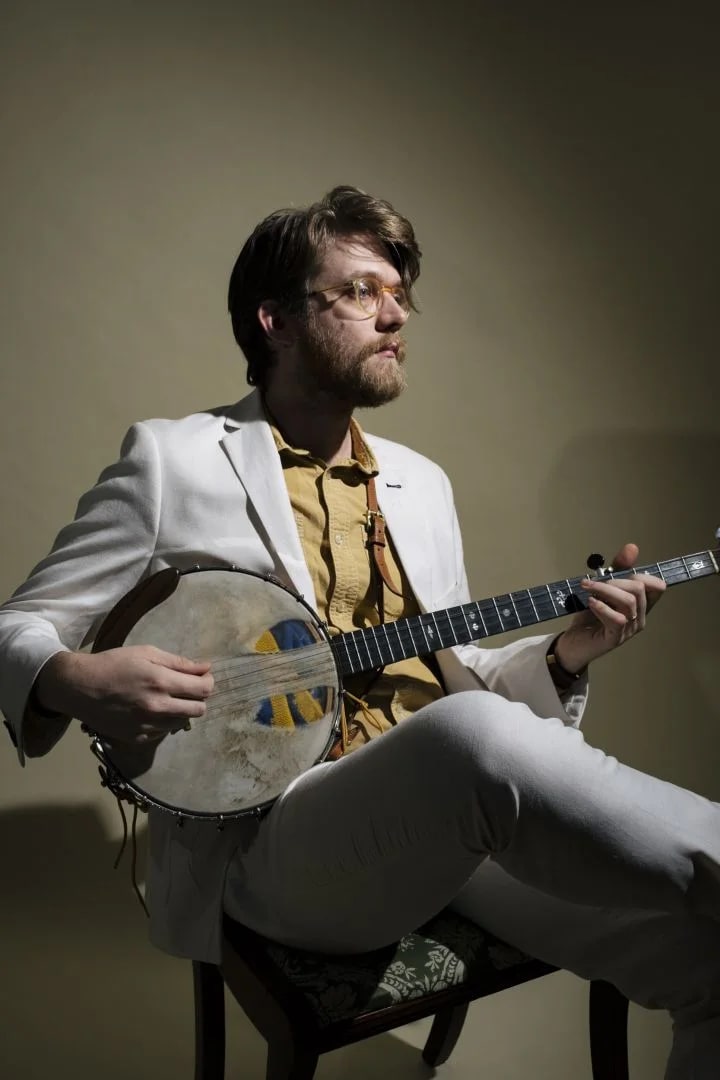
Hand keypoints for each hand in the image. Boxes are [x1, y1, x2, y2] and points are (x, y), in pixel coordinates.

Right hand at [34, 646, 213, 744]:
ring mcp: (147, 726)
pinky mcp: (137, 738)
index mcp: (161, 682)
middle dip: (198, 698)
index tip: (202, 678)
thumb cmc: (113, 664)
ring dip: (181, 710)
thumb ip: (179, 663)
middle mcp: (157, 707)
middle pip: (198, 710)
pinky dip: (163, 721)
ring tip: (166, 698)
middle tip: (187, 689)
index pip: (203, 690)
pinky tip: (150, 710)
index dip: (208, 683)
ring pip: (182, 722)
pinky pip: (163, 732)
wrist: (79, 687)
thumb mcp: (146, 653)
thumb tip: (206, 668)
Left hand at [553, 542, 665, 674]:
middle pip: (639, 589)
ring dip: (605, 590)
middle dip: (615, 580)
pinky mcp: (615, 638)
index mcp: (639, 605)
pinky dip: (602, 607)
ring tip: (587, 588)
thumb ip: (617, 570)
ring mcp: (629, 629)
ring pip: (629, 602)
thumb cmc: (588, 616)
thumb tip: (633, 547)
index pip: (657, 587)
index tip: (619, 571)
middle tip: (592, 581)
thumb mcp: (602, 589)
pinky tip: (590, 602)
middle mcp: (639, 618)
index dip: (642, 574)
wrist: (572, 643)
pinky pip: (617, 619)